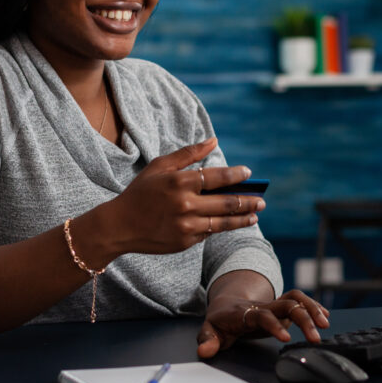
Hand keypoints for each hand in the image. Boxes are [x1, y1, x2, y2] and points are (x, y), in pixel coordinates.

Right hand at [109, 137, 265, 255]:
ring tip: (255, 215)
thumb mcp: (160, 167)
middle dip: (248, 200)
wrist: (119, 226)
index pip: (217, 177)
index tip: (248, 173)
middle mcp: (185, 205)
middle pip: (227, 202)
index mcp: (179, 182)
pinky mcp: (185, 242)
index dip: (236, 175)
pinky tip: (231, 222)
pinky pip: (209, 233)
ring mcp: (186, 226)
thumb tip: (214, 140)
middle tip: (262, 200)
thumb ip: (188, 154)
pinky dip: (220, 227)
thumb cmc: (141, 192)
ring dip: (243, 218)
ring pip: (223, 222)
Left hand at [196, 289, 330, 358]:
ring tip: (325, 326)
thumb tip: (205, 352)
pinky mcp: (282, 308)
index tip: (286, 337)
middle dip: (303, 318)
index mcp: (245, 313)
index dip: (274, 324)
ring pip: (296, 299)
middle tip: (315, 338)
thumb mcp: (209, 331)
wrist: (227, 304)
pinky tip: (325, 317)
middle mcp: (263, 305)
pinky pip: (300, 301)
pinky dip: (313, 307)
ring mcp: (274, 305)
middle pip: (286, 304)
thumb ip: (207, 340)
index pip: (262, 315)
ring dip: (312, 309)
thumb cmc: (220, 321)